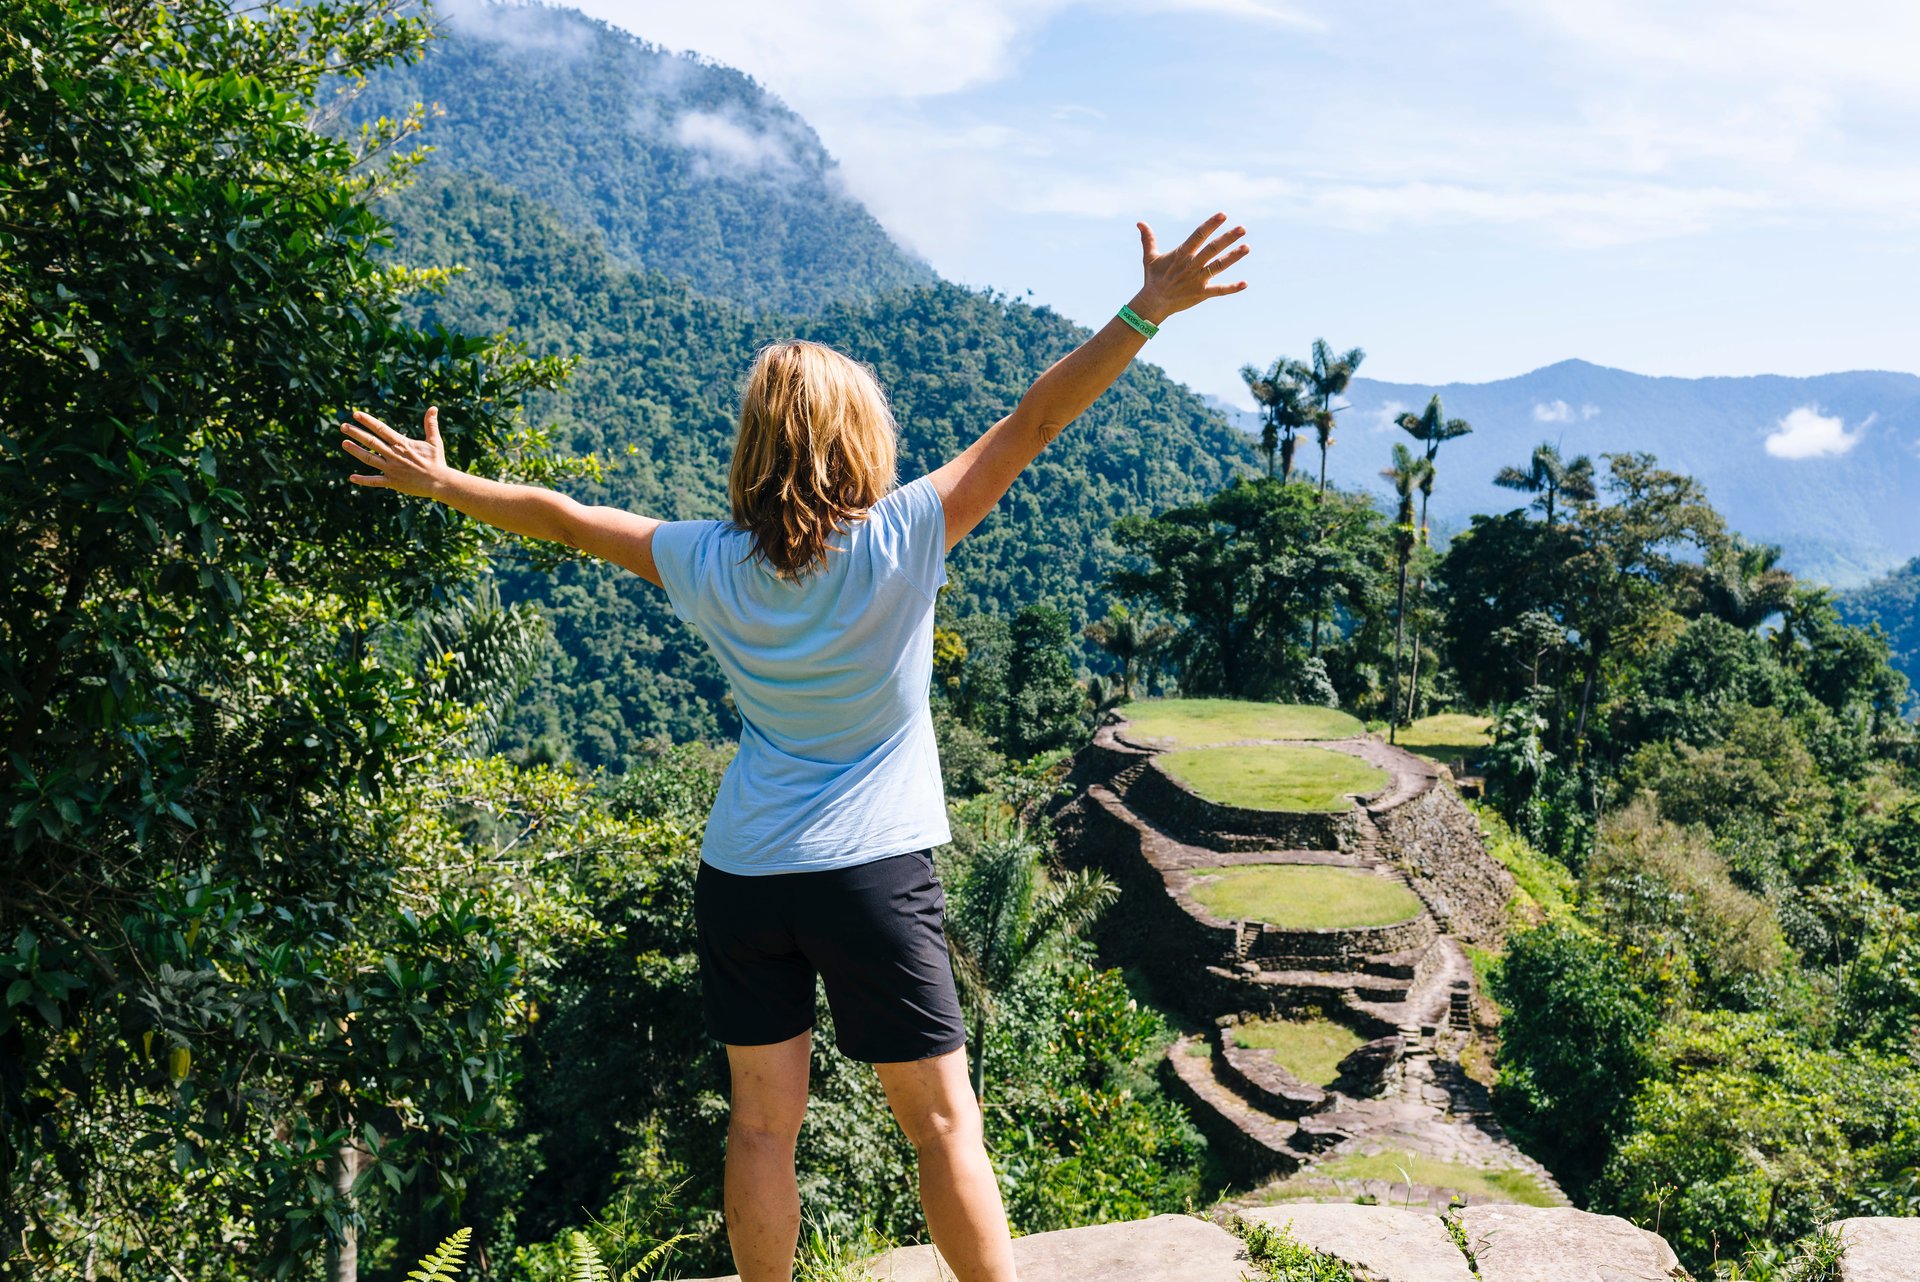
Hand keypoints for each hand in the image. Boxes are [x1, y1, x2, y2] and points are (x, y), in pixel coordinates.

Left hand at [341, 405, 451, 497]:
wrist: (440, 482)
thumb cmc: (437, 461)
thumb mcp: (434, 441)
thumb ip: (430, 424)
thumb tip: (433, 408)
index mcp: (402, 444)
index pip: (381, 429)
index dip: (368, 421)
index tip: (356, 414)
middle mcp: (394, 455)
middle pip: (371, 442)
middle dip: (356, 433)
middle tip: (343, 426)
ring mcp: (392, 469)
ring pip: (369, 459)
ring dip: (356, 451)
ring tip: (344, 443)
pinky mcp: (393, 482)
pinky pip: (375, 481)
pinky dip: (363, 480)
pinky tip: (352, 478)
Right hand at [1130, 212, 1249, 323]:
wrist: (1153, 303)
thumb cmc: (1153, 278)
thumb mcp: (1149, 257)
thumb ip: (1148, 239)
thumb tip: (1140, 222)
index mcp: (1181, 254)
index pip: (1198, 236)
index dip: (1210, 225)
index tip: (1223, 215)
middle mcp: (1191, 265)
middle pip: (1212, 249)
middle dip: (1227, 238)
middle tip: (1243, 229)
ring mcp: (1197, 280)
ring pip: (1218, 266)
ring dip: (1233, 257)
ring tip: (1247, 247)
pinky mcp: (1201, 293)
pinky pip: (1218, 290)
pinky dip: (1231, 288)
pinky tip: (1245, 284)